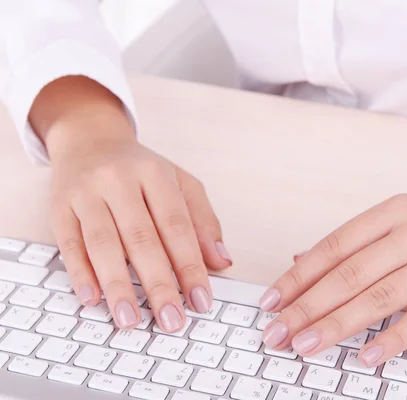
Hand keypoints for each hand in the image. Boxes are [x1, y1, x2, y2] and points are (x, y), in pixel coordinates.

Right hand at [31, 77, 231, 331]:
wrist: (90, 140)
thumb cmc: (141, 170)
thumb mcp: (180, 184)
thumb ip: (203, 221)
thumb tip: (222, 262)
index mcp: (156, 174)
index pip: (177, 226)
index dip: (191, 266)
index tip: (202, 301)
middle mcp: (119, 180)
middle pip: (141, 238)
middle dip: (158, 284)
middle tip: (171, 321)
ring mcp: (86, 193)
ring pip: (103, 244)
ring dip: (118, 286)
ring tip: (130, 320)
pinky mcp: (59, 207)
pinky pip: (69, 244)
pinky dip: (80, 273)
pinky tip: (92, 299)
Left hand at [260, 178, 406, 365]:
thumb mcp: (402, 215)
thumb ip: (355, 240)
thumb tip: (301, 259)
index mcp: (391, 212)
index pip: (333, 247)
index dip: (298, 277)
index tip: (271, 302)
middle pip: (349, 274)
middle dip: (307, 307)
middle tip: (277, 332)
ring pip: (380, 295)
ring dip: (338, 324)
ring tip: (306, 345)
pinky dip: (394, 338)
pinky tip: (368, 355)